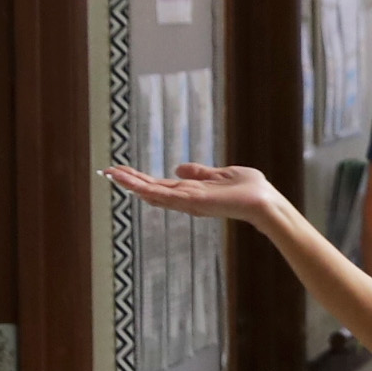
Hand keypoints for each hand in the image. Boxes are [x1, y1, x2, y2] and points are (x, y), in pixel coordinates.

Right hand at [107, 160, 288, 228]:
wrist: (265, 202)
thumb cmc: (250, 189)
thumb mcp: (221, 174)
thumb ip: (200, 172)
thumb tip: (178, 167)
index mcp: (191, 191)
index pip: (159, 184)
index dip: (139, 178)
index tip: (119, 170)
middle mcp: (186, 198)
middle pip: (152, 189)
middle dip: (129, 181)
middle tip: (106, 172)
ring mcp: (189, 202)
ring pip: (155, 193)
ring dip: (133, 184)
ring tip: (112, 174)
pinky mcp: (196, 203)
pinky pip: (169, 197)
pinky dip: (152, 191)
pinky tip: (136, 186)